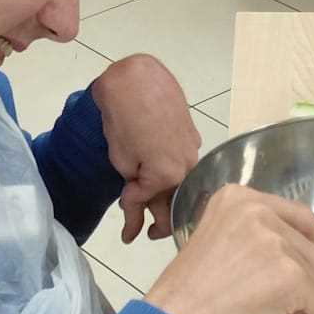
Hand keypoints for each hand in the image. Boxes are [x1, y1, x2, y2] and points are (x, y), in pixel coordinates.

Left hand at [90, 54, 199, 242]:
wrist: (137, 79)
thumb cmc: (123, 119)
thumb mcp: (121, 160)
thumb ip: (133, 187)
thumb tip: (137, 198)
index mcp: (169, 177)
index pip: (149, 205)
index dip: (133, 217)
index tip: (126, 234)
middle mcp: (187, 166)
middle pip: (175, 200)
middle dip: (162, 220)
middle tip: (151, 235)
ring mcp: (192, 149)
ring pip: (182, 181)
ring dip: (169, 195)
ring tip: (159, 211)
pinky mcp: (191, 134)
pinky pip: (184, 162)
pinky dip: (174, 173)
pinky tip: (168, 177)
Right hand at [146, 184, 313, 313]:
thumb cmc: (184, 300)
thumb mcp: (216, 246)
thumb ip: (253, 242)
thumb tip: (297, 264)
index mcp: (238, 199)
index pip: (297, 218)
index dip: (306, 251)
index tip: (302, 276)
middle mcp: (259, 211)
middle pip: (311, 249)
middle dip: (306, 285)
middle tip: (289, 313)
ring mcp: (276, 243)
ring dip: (302, 311)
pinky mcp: (291, 277)